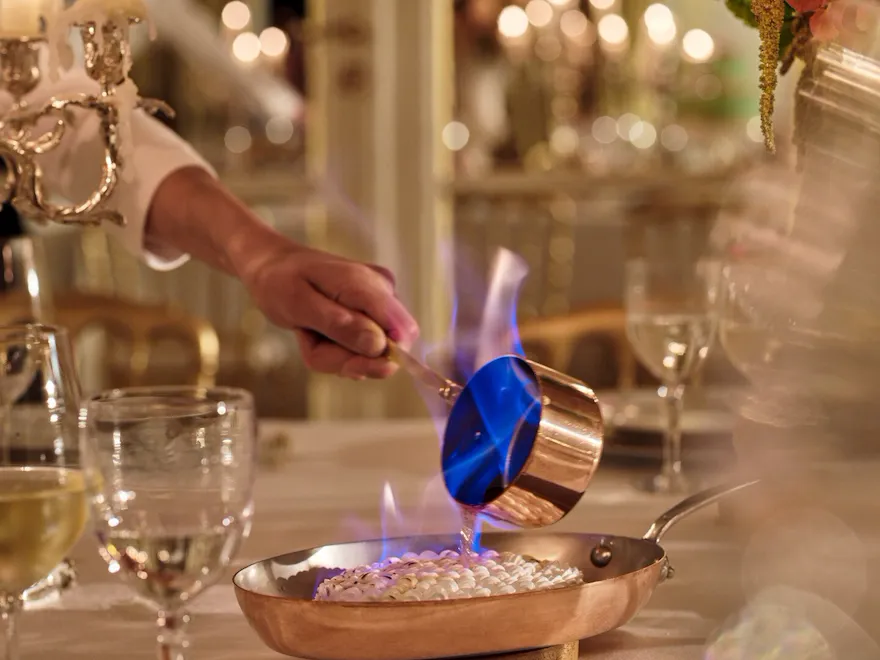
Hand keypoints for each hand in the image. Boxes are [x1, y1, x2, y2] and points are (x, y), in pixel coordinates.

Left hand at [241, 244, 418, 379]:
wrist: (273, 266)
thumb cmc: (280, 281)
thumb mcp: (299, 304)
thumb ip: (339, 325)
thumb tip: (379, 345)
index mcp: (366, 284)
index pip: (403, 332)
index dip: (381, 359)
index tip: (347, 367)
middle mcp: (382, 291)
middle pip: (386, 348)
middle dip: (346, 358)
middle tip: (313, 343)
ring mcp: (380, 301)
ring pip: (371, 353)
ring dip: (335, 355)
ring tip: (310, 335)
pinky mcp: (373, 312)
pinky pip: (361, 347)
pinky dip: (335, 351)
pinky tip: (318, 335)